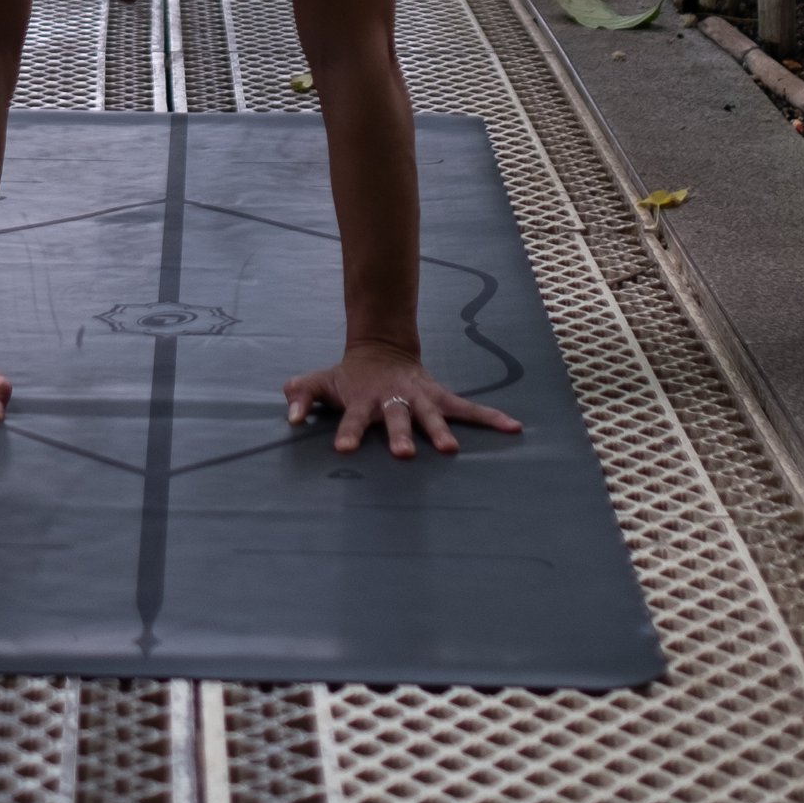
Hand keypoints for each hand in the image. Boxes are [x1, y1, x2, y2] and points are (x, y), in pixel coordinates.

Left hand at [285, 341, 520, 459]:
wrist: (381, 348)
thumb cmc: (347, 376)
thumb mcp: (320, 381)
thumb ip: (301, 395)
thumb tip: (290, 416)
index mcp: (363, 400)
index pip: (351, 418)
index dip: (347, 432)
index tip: (343, 449)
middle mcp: (393, 400)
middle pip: (396, 419)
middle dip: (400, 435)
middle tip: (403, 454)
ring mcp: (418, 399)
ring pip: (431, 415)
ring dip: (440, 430)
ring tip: (451, 450)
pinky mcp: (439, 398)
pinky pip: (468, 409)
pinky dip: (490, 418)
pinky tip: (514, 428)